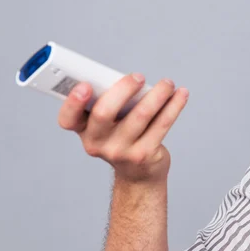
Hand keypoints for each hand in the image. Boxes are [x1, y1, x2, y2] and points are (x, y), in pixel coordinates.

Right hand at [57, 74, 188, 183]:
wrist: (138, 173)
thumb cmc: (122, 136)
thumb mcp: (110, 122)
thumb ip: (112, 101)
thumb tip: (132, 78)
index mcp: (83, 130)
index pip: (68, 119)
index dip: (73, 102)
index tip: (86, 85)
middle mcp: (97, 143)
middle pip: (104, 113)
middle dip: (123, 89)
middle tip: (139, 77)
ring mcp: (120, 151)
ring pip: (140, 116)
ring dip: (157, 94)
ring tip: (167, 83)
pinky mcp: (144, 155)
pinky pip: (161, 124)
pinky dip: (174, 106)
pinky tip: (181, 94)